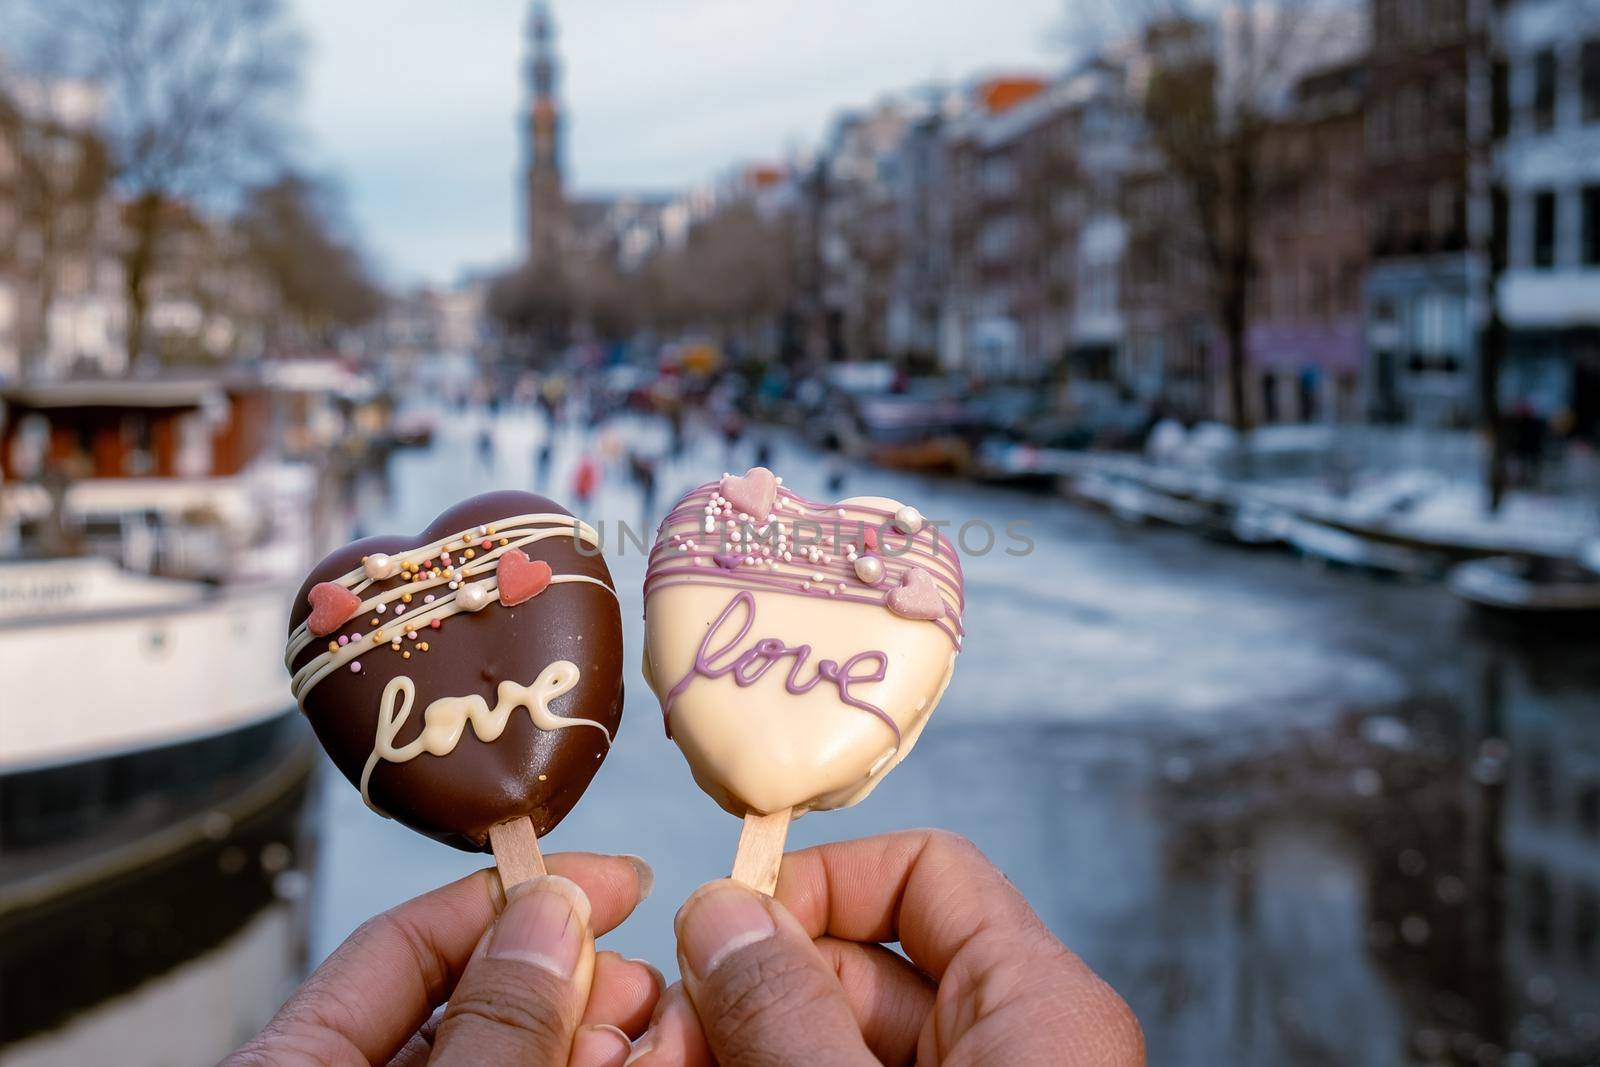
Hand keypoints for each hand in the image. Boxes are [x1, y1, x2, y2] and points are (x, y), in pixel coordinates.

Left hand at [225, 852, 660, 1066]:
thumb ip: (492, 1028)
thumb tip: (552, 914)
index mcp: (289, 1066)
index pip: (401, 945)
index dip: (511, 896)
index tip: (613, 878)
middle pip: (465, 1004)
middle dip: (568, 976)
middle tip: (645, 972)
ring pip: (504, 1059)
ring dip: (584, 1033)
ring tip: (654, 1021)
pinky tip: (622, 1063)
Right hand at [627, 830, 1142, 1065]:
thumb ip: (790, 1012)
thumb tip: (718, 912)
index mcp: (1039, 1003)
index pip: (924, 872)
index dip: (816, 880)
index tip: (722, 924)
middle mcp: (1013, 1044)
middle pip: (857, 964)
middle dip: (748, 988)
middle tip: (663, 1037)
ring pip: (831, 1039)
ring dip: (740, 1044)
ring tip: (663, 1066)